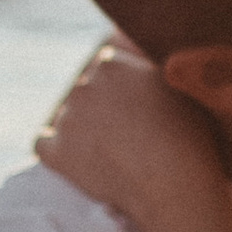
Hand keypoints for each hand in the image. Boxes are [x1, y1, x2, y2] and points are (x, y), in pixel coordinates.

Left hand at [35, 38, 226, 226]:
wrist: (172, 185)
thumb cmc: (188, 136)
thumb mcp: (179, 85)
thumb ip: (153, 63)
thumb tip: (138, 47)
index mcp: (112, 63)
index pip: (107, 65)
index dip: (122, 87)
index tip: (135, 105)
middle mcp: (84, 84)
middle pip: (86, 90)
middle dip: (101, 106)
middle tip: (126, 131)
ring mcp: (67, 118)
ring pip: (67, 116)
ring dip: (82, 129)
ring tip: (112, 152)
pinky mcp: (55, 152)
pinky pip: (43, 144)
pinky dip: (57, 151)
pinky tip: (78, 161)